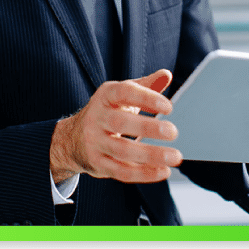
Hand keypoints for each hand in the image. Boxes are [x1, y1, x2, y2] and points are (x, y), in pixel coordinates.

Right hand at [50, 69, 182, 182]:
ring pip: (122, 151)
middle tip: (173, 131)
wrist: (73, 139)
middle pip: (120, 123)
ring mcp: (95, 142)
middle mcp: (97, 118)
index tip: (168, 107)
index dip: (146, 98)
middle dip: (147, 128)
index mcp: (105, 96)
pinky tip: (163, 171)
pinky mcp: (98, 163)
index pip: (123, 93)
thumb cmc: (107, 113)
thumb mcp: (122, 95)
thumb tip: (166, 75)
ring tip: (175, 156)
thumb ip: (146, 86)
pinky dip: (144, 174)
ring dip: (150, 155)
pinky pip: (121, 171)